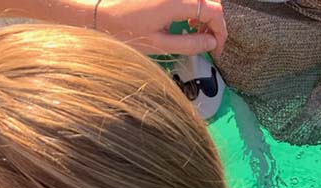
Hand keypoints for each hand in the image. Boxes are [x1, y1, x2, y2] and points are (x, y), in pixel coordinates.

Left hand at [94, 0, 226, 56]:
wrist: (100, 13)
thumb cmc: (125, 31)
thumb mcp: (159, 44)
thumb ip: (189, 43)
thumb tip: (211, 43)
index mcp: (176, 2)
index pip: (214, 11)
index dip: (220, 32)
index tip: (216, 49)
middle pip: (211, 0)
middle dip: (214, 22)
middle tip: (207, 41)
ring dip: (204, 13)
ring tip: (195, 32)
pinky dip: (193, 6)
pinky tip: (184, 20)